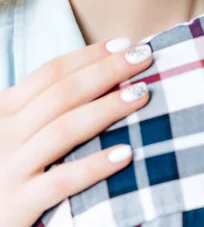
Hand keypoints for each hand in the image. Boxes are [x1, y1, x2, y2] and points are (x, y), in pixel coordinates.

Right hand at [0, 38, 151, 226]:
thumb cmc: (6, 166)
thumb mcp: (14, 129)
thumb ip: (42, 107)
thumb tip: (100, 76)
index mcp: (4, 109)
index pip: (51, 72)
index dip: (89, 56)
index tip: (125, 44)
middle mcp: (5, 133)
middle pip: (62, 93)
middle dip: (107, 71)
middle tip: (144, 57)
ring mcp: (9, 168)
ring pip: (64, 129)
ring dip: (107, 108)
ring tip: (142, 94)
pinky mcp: (17, 205)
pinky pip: (61, 181)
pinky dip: (94, 166)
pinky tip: (126, 154)